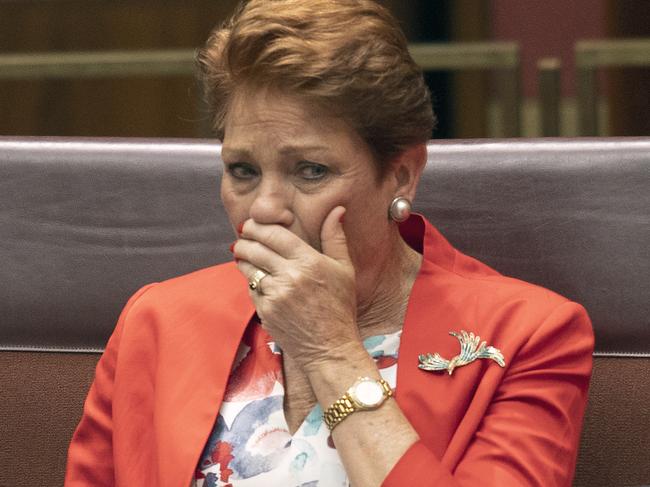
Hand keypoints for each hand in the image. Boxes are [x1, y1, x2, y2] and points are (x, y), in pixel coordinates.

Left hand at [233, 206, 360, 370]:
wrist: (330, 348)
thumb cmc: (340, 307)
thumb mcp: (344, 269)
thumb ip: (335, 237)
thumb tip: (337, 209)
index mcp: (309, 261)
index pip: (273, 234)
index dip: (256, 226)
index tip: (250, 224)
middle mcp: (290, 276)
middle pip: (254, 248)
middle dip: (244, 240)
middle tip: (242, 237)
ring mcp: (275, 295)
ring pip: (247, 268)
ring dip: (243, 259)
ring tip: (245, 255)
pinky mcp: (265, 311)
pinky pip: (250, 289)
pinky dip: (252, 283)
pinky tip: (259, 281)